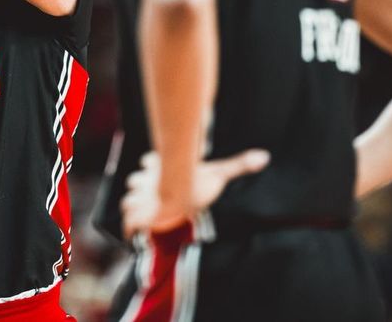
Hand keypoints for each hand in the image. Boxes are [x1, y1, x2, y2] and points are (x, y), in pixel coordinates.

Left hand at [121, 149, 269, 237]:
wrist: (178, 201)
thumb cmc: (196, 186)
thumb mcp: (218, 172)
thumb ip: (238, 165)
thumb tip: (264, 156)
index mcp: (158, 167)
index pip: (148, 162)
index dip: (152, 167)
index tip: (161, 172)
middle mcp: (144, 180)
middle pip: (134, 180)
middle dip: (140, 188)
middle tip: (153, 199)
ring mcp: (137, 198)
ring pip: (127, 201)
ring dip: (134, 207)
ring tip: (146, 217)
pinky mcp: (134, 216)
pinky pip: (127, 223)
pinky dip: (131, 230)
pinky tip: (139, 236)